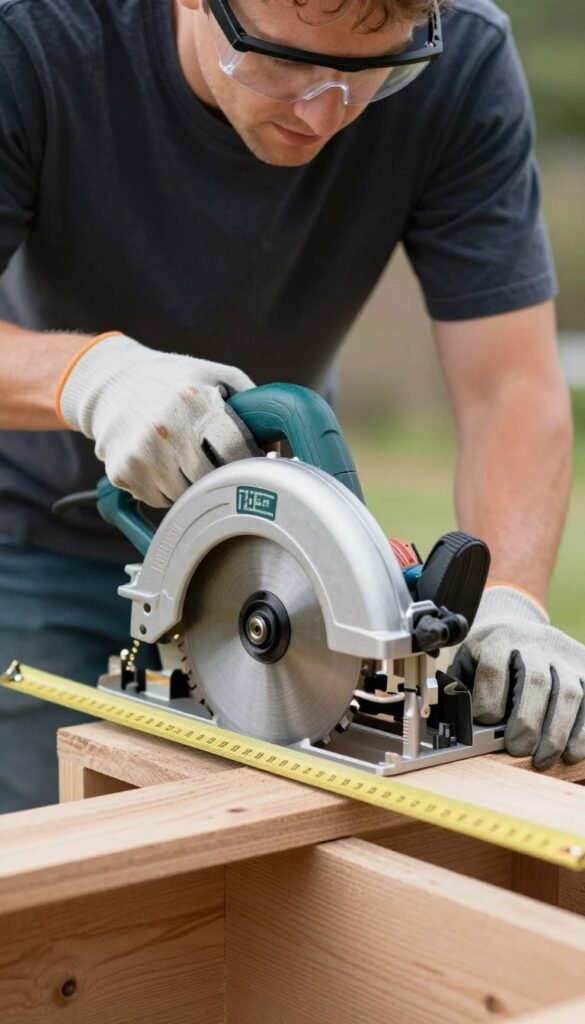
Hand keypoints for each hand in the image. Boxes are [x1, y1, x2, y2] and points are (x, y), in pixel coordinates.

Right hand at [56, 332, 262, 506]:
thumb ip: (252, 404)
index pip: (237, 454)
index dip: (251, 464)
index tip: (256, 466)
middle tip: (221, 464)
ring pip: (186, 496)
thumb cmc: (173, 379)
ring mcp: (142, 454)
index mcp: (195, 402)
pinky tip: (162, 463)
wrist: (111, 381)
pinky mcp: (123, 472)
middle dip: (223, 477)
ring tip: (187, 458)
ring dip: (193, 486)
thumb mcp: (216, 375)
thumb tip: (276, 448)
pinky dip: (167, 489)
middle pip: (213, 481)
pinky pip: (160, 500)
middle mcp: (166, 429)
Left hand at [449, 585, 584, 769]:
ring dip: (557, 731)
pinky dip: (582, 731)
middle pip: (535, 680)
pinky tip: (570, 752)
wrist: (522, 627)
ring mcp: (564, 657)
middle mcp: (535, 643)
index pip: (494, 669)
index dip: (489, 700)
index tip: (484, 723)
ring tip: (543, 759)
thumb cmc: (490, 654)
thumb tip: (457, 724)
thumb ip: (460, 688)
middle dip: (526, 720)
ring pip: (569, 692)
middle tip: (517, 749)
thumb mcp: (468, 660)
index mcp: (498, 640)